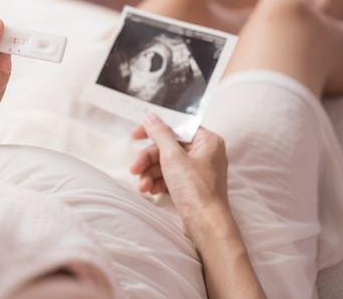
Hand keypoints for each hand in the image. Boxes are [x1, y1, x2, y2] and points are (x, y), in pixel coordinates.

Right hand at [129, 113, 228, 237]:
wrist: (206, 225)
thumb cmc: (196, 190)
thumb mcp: (173, 157)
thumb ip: (160, 133)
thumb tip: (151, 117)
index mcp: (207, 141)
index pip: (176, 127)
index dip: (154, 130)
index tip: (135, 135)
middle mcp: (205, 154)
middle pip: (168, 147)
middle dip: (148, 159)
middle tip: (134, 168)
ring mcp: (198, 171)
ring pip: (166, 164)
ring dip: (150, 173)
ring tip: (143, 185)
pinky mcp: (191, 187)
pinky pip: (170, 177)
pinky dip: (158, 182)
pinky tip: (150, 190)